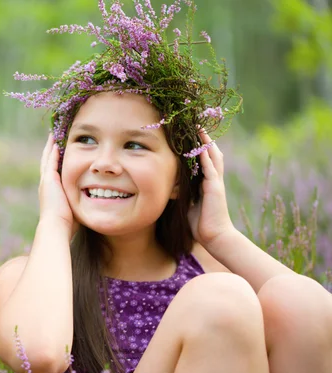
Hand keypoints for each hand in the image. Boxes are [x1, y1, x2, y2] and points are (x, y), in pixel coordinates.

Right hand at [38, 133, 78, 238]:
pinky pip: (50, 160)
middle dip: (50, 150)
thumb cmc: (68, 224)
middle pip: (47, 162)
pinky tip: (55, 141)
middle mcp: (46, 184)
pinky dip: (52, 150)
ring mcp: (46, 181)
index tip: (59, 151)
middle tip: (53, 137)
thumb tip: (93, 204)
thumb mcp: (75, 209)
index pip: (52, 171)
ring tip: (53, 134)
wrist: (56, 227)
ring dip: (50, 146)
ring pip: (47, 158)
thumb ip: (80, 203)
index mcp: (51, 191)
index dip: (55, 161)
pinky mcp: (49, 179)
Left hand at [187, 128, 235, 248]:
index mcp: (206, 183)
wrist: (215, 237)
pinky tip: (202, 146)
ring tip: (199, 127)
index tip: (189, 134)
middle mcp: (213, 179)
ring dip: (206, 142)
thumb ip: (182, 195)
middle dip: (203, 138)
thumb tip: (169, 190)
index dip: (197, 146)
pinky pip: (211, 168)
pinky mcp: (215, 188)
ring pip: (212, 156)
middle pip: (210, 153)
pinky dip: (206, 156)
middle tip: (196, 122)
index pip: (202, 159)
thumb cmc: (201, 225)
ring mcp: (215, 183)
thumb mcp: (187, 205)